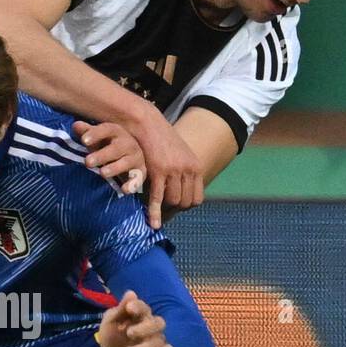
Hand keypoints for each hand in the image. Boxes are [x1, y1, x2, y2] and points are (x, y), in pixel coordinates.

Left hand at [74, 120, 145, 193]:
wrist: (131, 155)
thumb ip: (86, 133)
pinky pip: (137, 179)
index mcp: (116, 132)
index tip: (83, 140)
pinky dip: (132, 184)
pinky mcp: (140, 172)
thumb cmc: (108, 145)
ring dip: (115, 168)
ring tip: (102, 173)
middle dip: (102, 155)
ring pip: (126, 162)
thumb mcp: (97, 138)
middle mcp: (128, 143)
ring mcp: (136, 158)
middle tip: (87, 162)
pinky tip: (124, 189)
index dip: (95, 134)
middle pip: (116, 148)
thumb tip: (76, 126)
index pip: (106, 130)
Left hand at [96, 290, 173, 346]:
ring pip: (158, 341)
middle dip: (145, 328)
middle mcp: (151, 326)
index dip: (138, 306)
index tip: (129, 307)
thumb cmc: (112, 336)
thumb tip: (131, 293)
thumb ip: (119, 310)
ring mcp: (156, 340)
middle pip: (158, 323)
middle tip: (129, 333)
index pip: (143, 307)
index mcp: (139, 314)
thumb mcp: (109, 323)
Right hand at [127, 106, 203, 227]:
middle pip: (186, 202)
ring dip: (164, 209)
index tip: (175, 207)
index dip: (186, 206)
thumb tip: (183, 188)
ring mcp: (174, 170)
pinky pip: (158, 198)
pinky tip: (153, 223)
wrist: (148, 124)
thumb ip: (185, 171)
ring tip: (155, 210)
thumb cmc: (160, 139)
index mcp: (195, 166)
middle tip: (163, 210)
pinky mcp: (159, 171)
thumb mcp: (180, 154)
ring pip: (173, 201)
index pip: (197, 198)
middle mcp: (188, 169)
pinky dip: (155, 213)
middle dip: (174, 209)